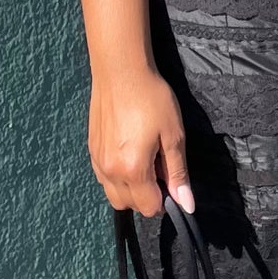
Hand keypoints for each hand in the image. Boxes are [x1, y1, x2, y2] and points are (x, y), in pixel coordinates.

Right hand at [89, 66, 193, 217]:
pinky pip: (103, 178)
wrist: (121, 71)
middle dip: (147, 196)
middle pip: (129, 205)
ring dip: (130, 189)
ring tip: (143, 161)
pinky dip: (117, 177)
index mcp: (133, 170)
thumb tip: (186, 205)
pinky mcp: (91, 150)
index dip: (165, 199)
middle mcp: (110, 171)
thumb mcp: (173, 135)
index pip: (149, 207)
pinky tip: (128, 153)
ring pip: (113, 195)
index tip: (170, 178)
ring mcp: (97, 161)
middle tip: (158, 167)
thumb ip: (178, 173)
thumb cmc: (152, 99)